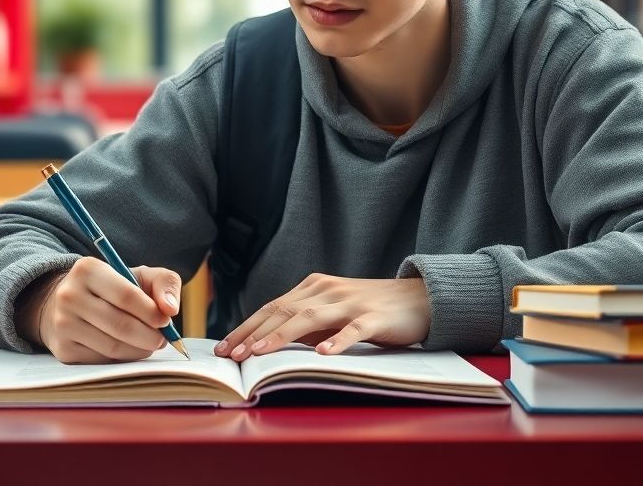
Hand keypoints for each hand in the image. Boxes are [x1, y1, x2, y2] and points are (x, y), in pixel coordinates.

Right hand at [37, 257, 181, 363]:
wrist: (66, 302)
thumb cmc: (112, 288)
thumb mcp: (139, 274)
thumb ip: (164, 283)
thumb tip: (170, 309)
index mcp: (88, 269)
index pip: (126, 295)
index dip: (151, 312)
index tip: (165, 321)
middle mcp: (70, 295)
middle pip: (120, 325)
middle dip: (149, 336)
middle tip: (162, 340)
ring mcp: (63, 324)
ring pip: (112, 347)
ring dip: (138, 350)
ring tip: (149, 344)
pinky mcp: (63, 349)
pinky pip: (102, 360)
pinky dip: (122, 359)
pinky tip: (128, 349)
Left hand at [213, 274, 430, 360]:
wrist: (418, 298)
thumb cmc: (370, 309)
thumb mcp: (333, 313)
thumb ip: (306, 324)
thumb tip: (270, 343)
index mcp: (314, 287)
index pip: (272, 307)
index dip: (246, 326)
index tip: (224, 347)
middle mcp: (327, 290)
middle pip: (283, 311)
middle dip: (253, 333)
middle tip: (231, 355)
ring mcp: (350, 302)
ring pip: (309, 317)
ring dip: (281, 335)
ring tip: (259, 353)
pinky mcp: (374, 317)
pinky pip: (352, 330)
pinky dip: (336, 341)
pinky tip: (322, 353)